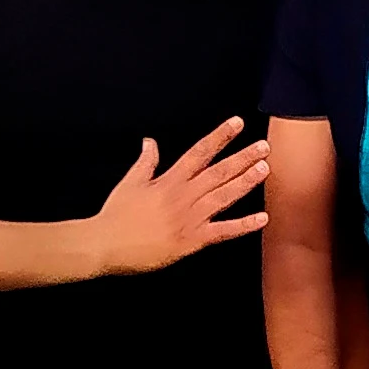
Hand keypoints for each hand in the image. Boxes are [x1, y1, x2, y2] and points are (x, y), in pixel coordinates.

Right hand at [85, 116, 273, 274]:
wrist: (104, 244)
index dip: (220, 136)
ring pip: (224, 196)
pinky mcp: (191, 241)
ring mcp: (189, 218)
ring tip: (265, 169)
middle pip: (218, 172)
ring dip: (246, 182)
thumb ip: (145, 162)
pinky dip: (243, 225)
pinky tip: (262, 218)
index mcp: (169, 180)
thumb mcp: (129, 182)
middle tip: (265, 146)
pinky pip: (222, 231)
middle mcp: (183, 196)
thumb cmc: (115, 215)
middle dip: (243, 158)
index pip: (199, 152)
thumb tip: (150, 141)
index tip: (237, 123)